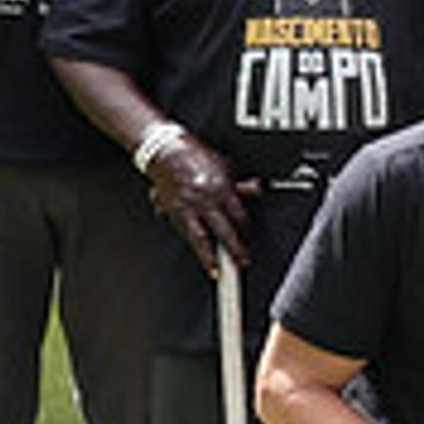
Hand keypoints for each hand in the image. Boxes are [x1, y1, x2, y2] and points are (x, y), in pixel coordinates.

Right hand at [144, 133, 255, 275]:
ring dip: (209, 257)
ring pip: (200, 238)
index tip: (250, 236)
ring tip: (216, 272)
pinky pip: (185, 233)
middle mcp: (205, 201)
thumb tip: (257, 190)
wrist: (166, 151)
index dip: (247, 228)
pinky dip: (193, 246)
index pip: (240, 215)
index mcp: (222, 188)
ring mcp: (187, 209)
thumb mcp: (226, 165)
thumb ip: (241, 183)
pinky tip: (199, 255)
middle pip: (224, 231)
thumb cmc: (196, 156)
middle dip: (235, 250)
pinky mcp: (172, 212)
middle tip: (243, 262)